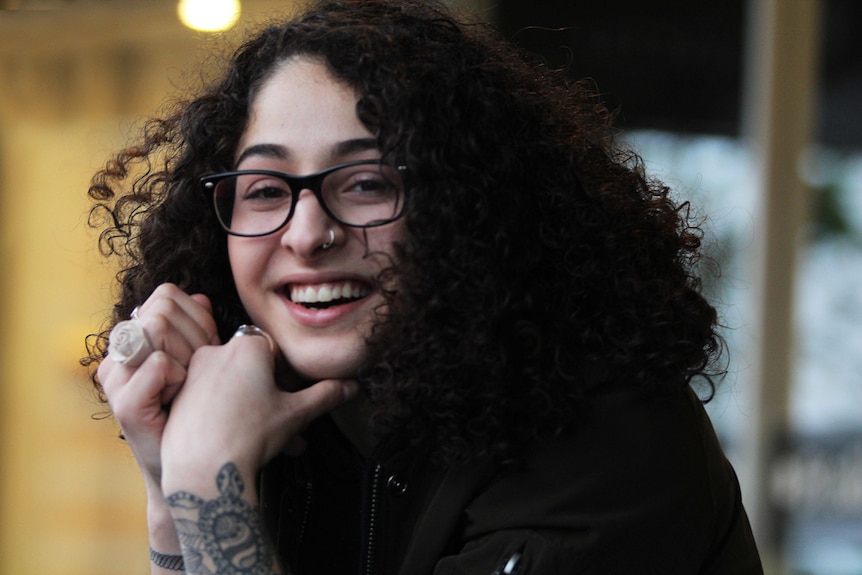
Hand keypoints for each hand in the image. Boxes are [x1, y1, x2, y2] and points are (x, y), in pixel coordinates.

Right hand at [99, 283, 219, 482]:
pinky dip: (179, 377)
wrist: (191, 468)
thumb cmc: (198, 413)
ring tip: (190, 384)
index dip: (196, 315)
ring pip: (156, 328)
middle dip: (195, 336)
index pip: (165, 296)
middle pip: (161, 309)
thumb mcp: (203, 362)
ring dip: (188, 355)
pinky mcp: (124, 404)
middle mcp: (118, 356)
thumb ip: (199, 329)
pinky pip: (158, 363)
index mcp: (135, 341)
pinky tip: (180, 398)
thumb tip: (202, 298)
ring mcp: (117, 380)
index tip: (208, 345)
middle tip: (200, 370)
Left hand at [160, 329, 357, 494]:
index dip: (286, 373)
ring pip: (229, 380)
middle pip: (251, 364)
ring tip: (256, 431)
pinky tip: (231, 433)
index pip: (276, 349)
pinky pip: (207, 393)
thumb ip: (325, 395)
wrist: (203, 469)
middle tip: (276, 415)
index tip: (288, 394)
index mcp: (249, 346)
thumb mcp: (296, 414)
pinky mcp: (178, 393)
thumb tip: (350, 387)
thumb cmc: (248, 435)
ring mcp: (194, 372)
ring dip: (244, 399)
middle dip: (266, 389)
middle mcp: (217, 351)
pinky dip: (220, 408)